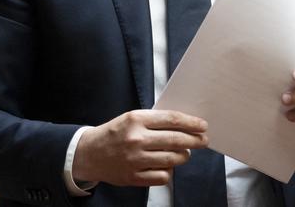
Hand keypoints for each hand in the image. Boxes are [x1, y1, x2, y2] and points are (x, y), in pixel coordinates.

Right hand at [72, 109, 208, 186]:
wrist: (90, 153)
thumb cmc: (115, 133)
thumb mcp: (132, 118)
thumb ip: (155, 120)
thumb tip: (184, 124)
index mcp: (136, 120)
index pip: (172, 120)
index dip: (191, 123)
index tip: (202, 126)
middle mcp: (136, 139)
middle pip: (176, 140)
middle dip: (195, 140)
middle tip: (203, 140)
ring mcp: (135, 160)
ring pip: (173, 159)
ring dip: (183, 156)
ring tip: (183, 152)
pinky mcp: (134, 177)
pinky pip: (163, 176)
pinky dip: (169, 171)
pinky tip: (167, 165)